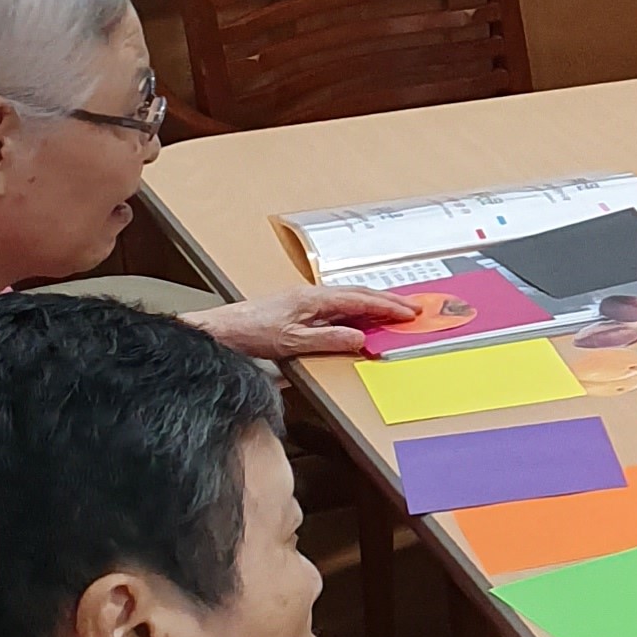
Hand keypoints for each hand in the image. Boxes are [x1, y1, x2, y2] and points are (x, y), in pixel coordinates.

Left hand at [204, 284, 418, 361]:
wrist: (223, 330)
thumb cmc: (252, 332)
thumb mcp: (293, 342)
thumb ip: (329, 340)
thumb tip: (360, 338)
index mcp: (314, 299)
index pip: (360, 300)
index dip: (387, 307)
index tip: (409, 313)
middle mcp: (313, 294)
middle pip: (359, 294)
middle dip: (388, 301)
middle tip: (413, 308)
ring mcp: (306, 299)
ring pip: (349, 297)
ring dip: (374, 302)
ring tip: (395, 309)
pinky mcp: (299, 307)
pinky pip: (338, 304)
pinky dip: (357, 308)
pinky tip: (360, 316)